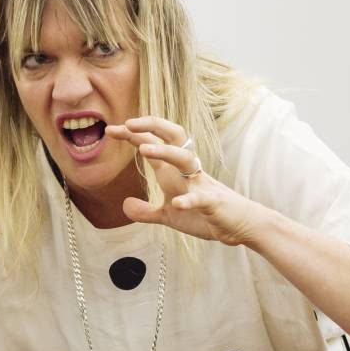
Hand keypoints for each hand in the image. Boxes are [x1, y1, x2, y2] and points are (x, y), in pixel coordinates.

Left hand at [109, 117, 262, 245]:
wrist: (238, 226)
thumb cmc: (204, 216)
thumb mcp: (168, 216)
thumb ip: (146, 212)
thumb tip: (124, 204)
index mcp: (175, 172)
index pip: (153, 144)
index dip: (133, 135)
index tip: (110, 129)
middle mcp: (187, 172)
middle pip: (173, 138)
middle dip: (152, 127)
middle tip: (128, 124)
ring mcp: (201, 185)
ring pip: (185, 159)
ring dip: (165, 153)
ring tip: (143, 150)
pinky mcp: (213, 203)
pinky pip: (201, 198)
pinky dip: (189, 200)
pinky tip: (177, 204)